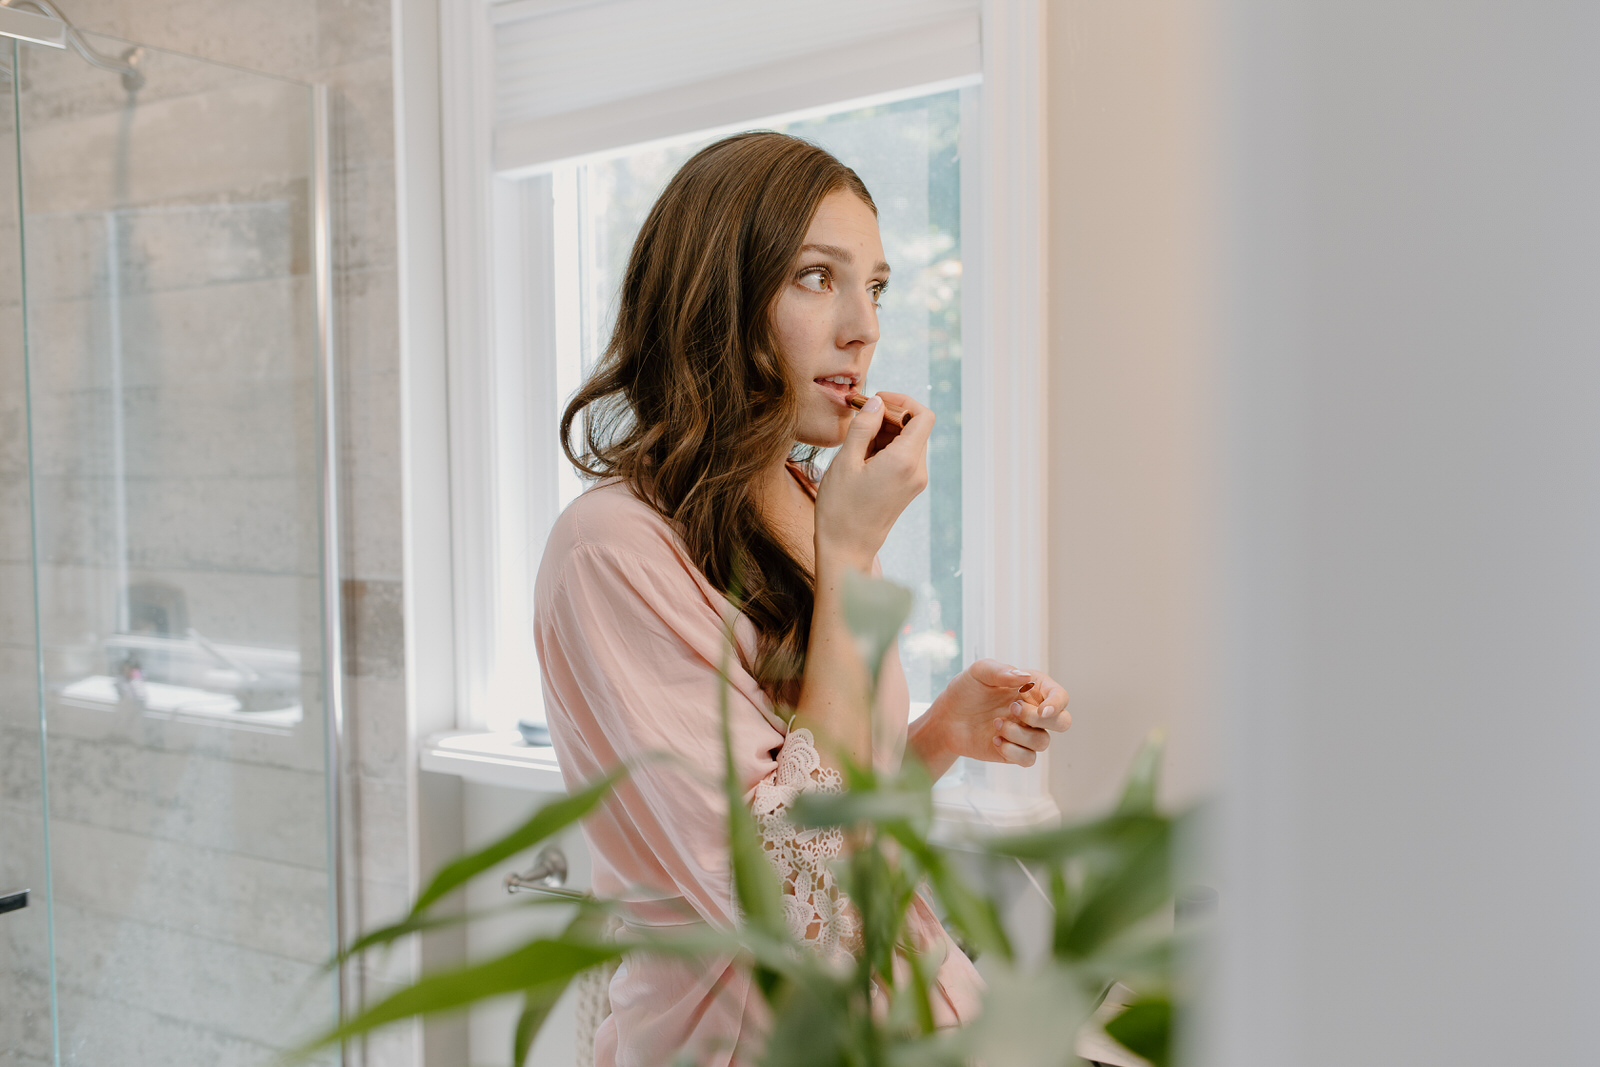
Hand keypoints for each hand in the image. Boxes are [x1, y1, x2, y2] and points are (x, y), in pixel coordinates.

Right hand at [814, 391, 933, 571]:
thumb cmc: (840, 509)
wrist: (845, 549)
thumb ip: (863, 427)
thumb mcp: (846, 461)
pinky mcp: (908, 489)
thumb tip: (877, 404)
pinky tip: (863, 453)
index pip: (922, 415)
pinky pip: (904, 457)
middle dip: (890, 415)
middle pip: (916, 427)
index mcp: (905, 461)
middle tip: (860, 414)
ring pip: (909, 441)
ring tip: (858, 438)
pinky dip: (887, 447)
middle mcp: (917, 471)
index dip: (902, 401)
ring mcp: (915, 482)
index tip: (877, 400)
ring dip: (887, 431)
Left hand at [909, 659, 1070, 776]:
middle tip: (1012, 709)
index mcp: (1033, 688)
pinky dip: (1013, 752)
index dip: (1057, 704)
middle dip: (1041, 719)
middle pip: (1062, 722)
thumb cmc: (966, 690)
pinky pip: (1028, 759)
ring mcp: (1026, 733)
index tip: (1042, 710)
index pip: (1060, 696)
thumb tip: (1026, 677)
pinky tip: (995, 740)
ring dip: (1019, 734)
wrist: (946, 717)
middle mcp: (1034, 711)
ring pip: (1043, 742)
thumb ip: (1002, 671)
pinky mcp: (1015, 752)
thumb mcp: (979, 672)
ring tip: (995, 724)